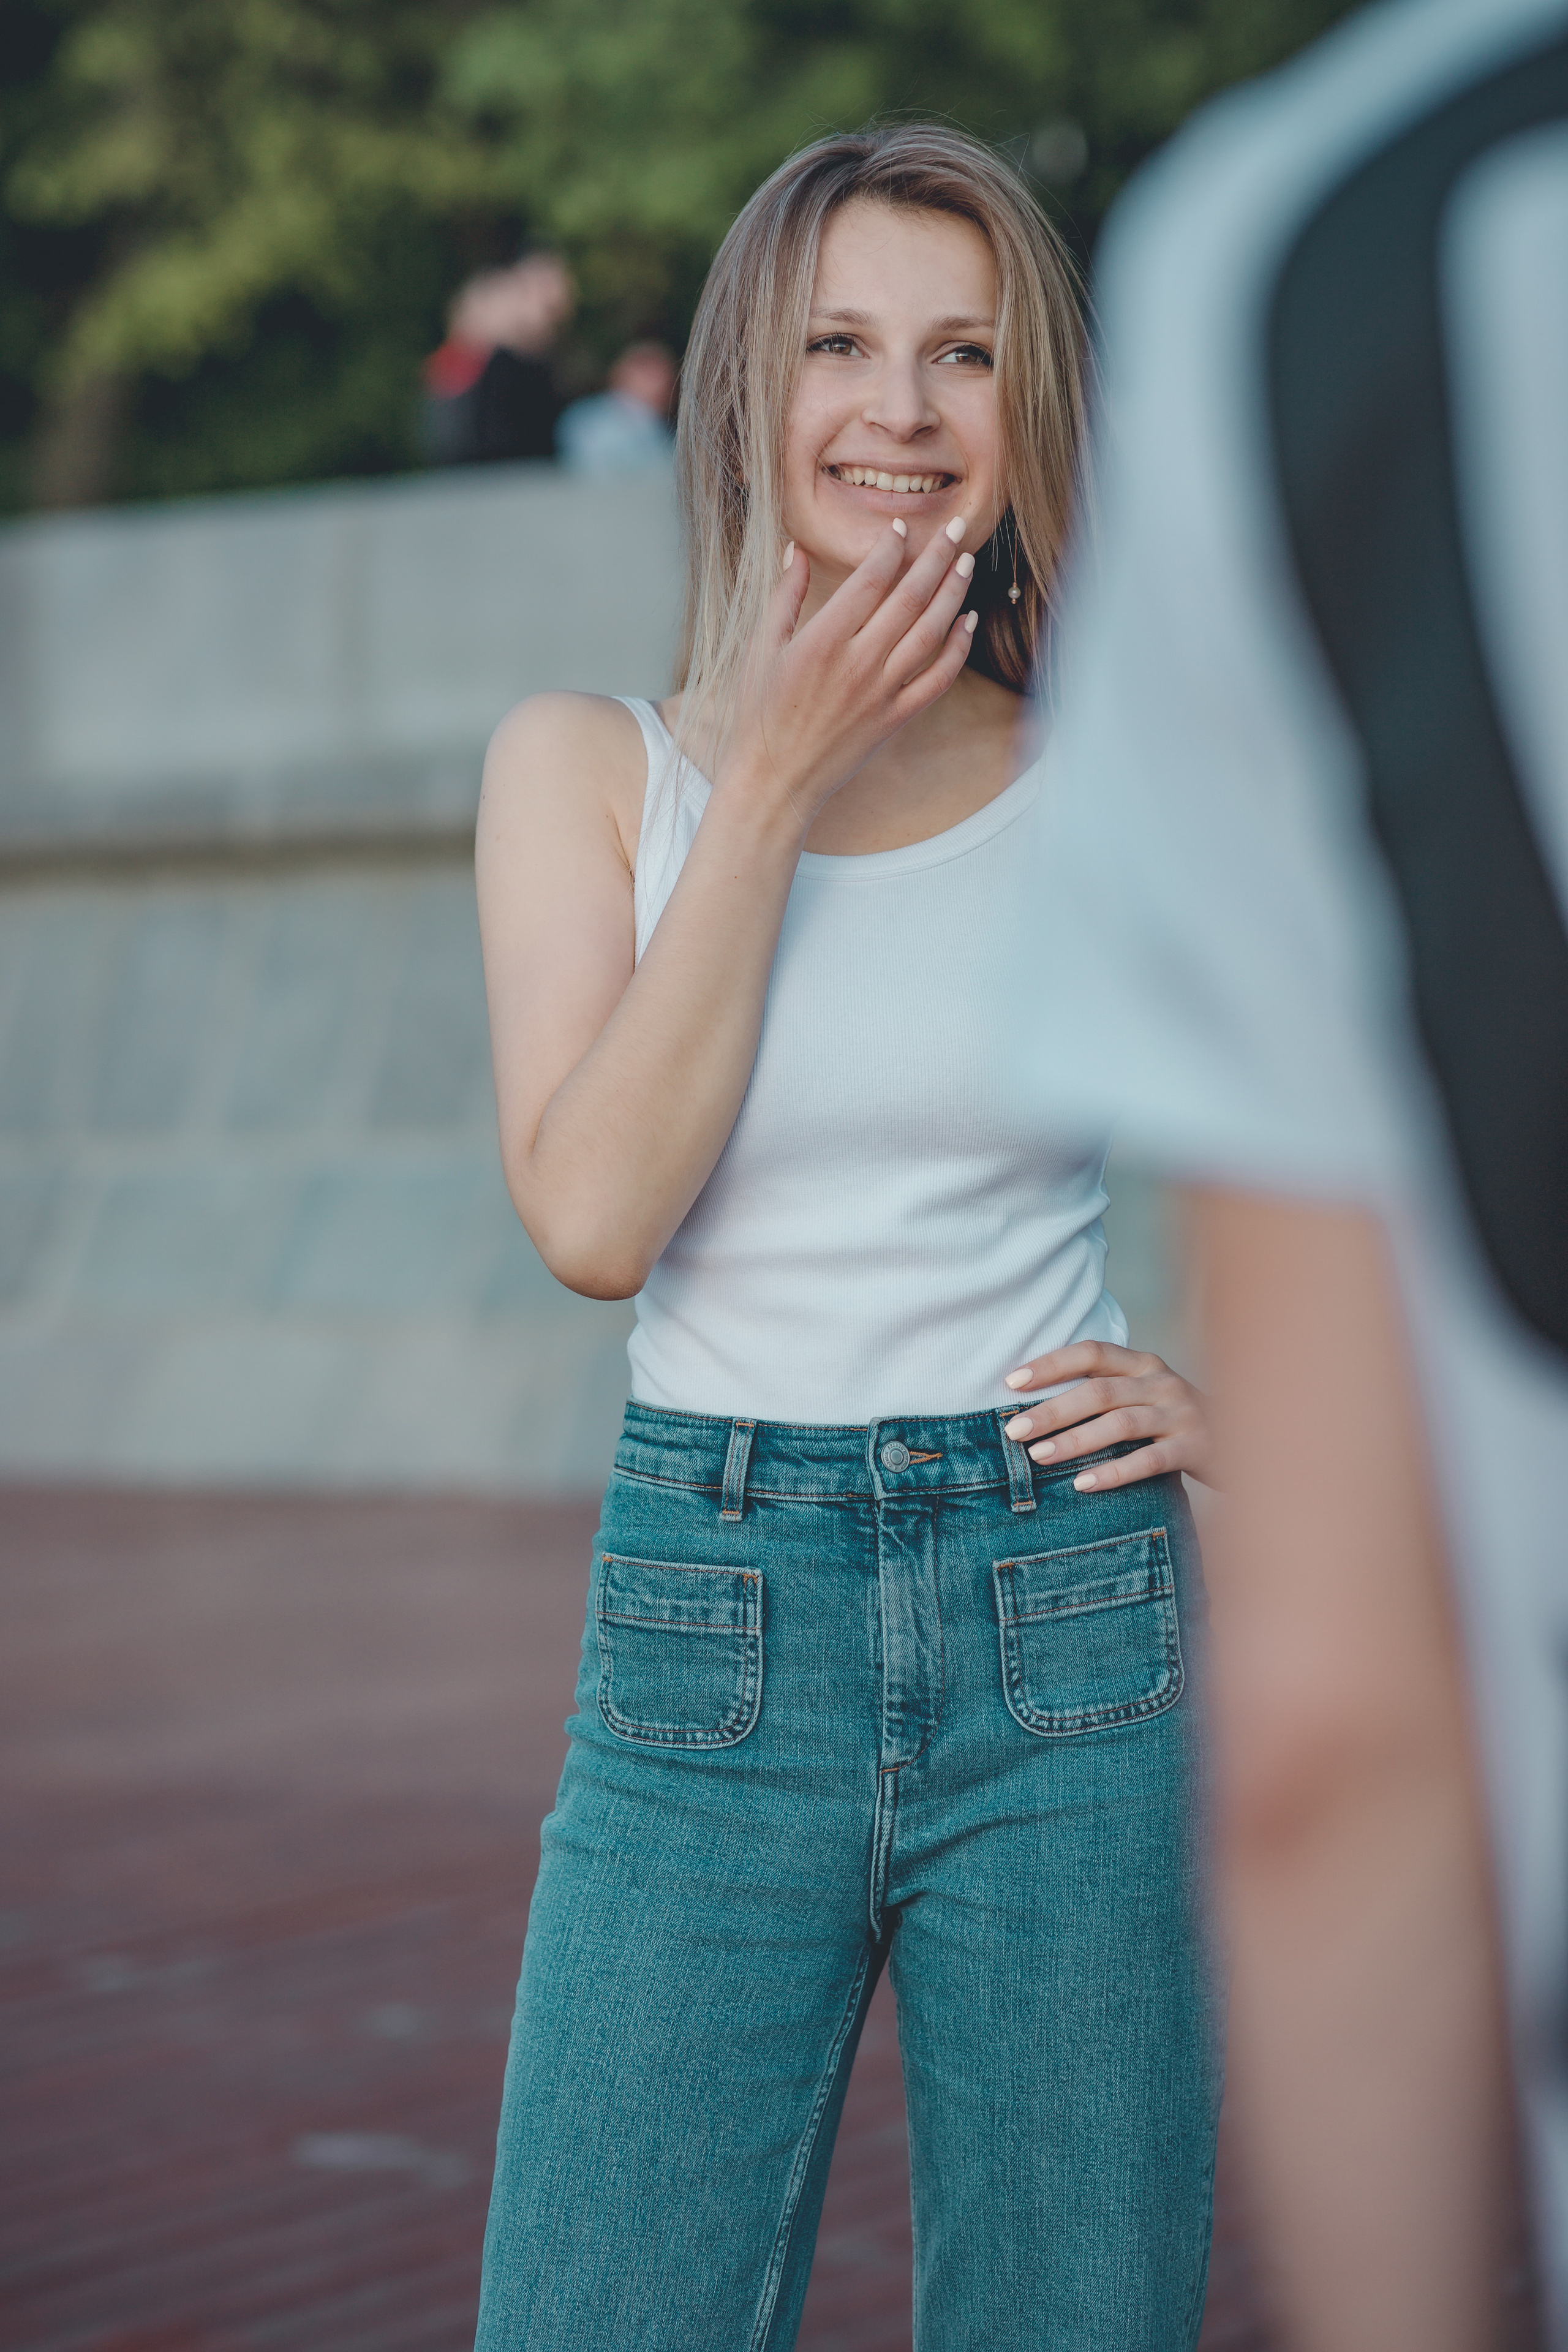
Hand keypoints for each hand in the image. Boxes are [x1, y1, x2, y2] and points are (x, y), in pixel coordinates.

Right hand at [716, 519, 977, 828]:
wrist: (774, 781)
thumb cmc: (759, 715)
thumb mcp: (761, 650)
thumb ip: (783, 597)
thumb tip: (793, 551)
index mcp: (823, 640)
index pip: (871, 579)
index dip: (891, 547)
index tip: (901, 527)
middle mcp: (858, 662)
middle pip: (910, 597)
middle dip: (936, 557)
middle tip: (954, 527)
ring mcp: (881, 692)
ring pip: (930, 633)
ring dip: (953, 594)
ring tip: (966, 562)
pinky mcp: (894, 718)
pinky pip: (936, 679)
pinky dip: (956, 650)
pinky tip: (967, 623)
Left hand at [1001, 1340, 1214, 1490]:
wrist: (1246, 1441)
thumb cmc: (1175, 1420)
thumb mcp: (1144, 1394)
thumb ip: (1104, 1392)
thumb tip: (1035, 1406)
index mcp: (1142, 1363)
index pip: (1091, 1352)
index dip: (1050, 1364)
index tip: (1011, 1382)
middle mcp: (1162, 1382)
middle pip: (1099, 1391)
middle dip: (1052, 1410)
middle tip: (1014, 1430)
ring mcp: (1181, 1413)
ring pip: (1120, 1423)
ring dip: (1075, 1440)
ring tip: (1040, 1457)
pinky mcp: (1196, 1447)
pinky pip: (1149, 1460)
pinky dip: (1114, 1472)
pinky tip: (1083, 1485)